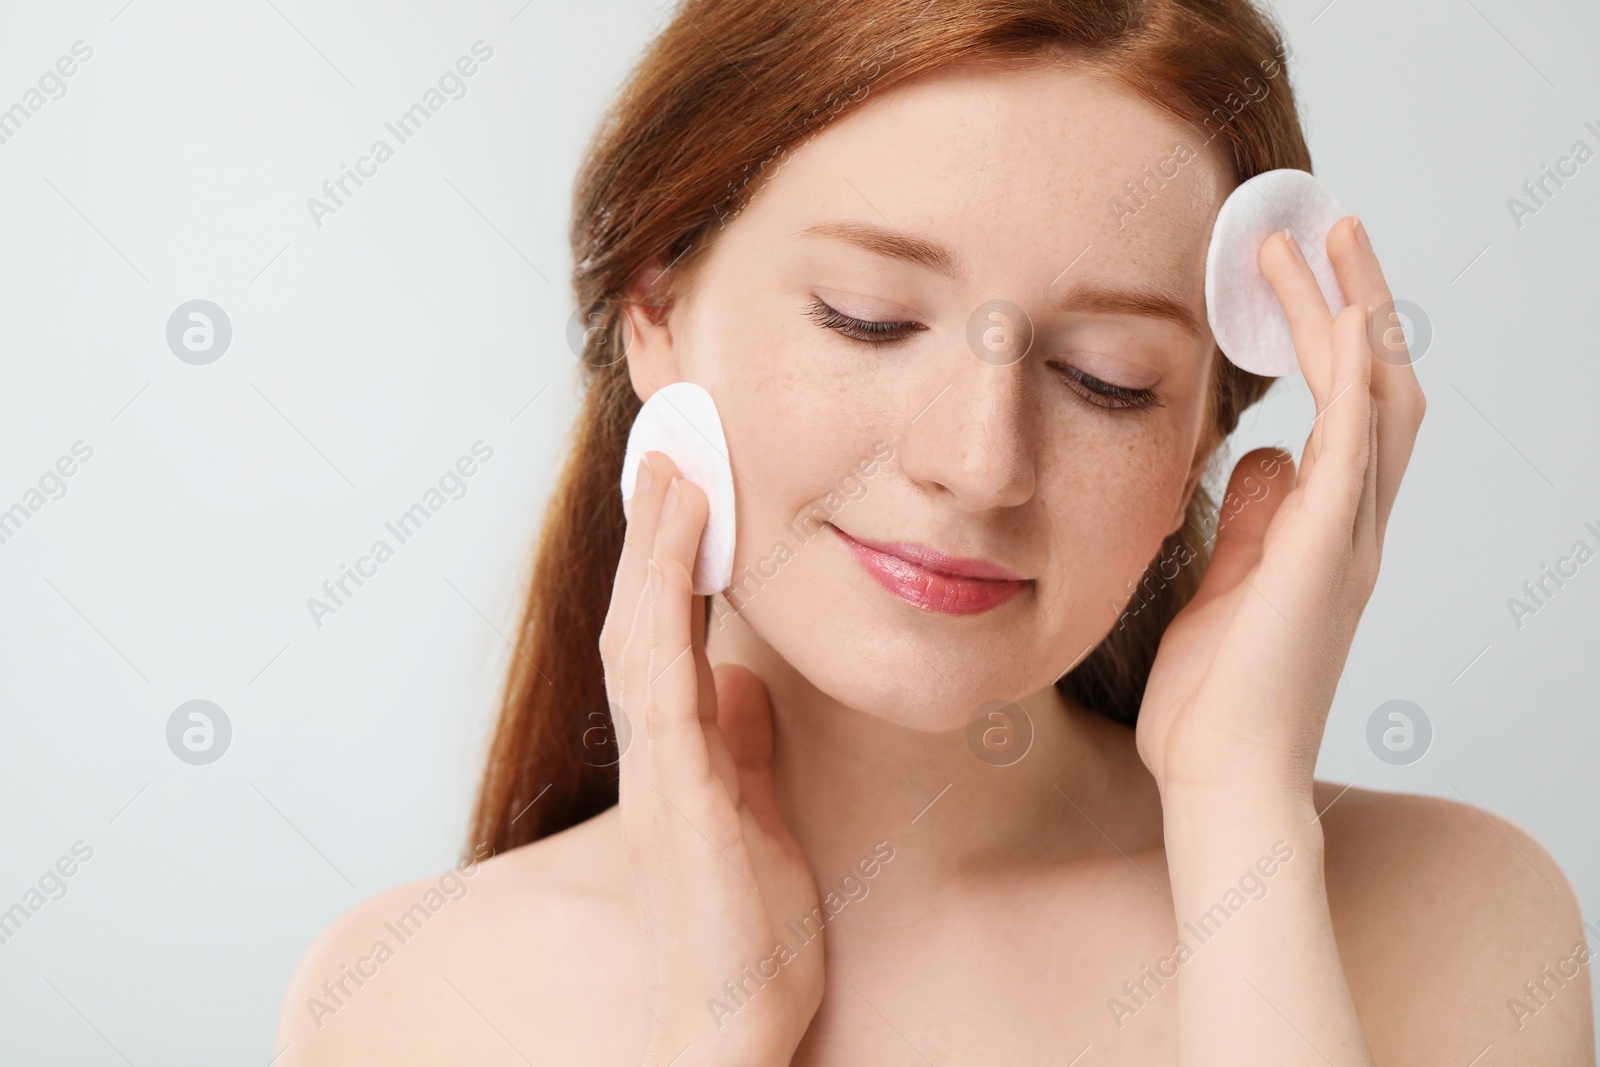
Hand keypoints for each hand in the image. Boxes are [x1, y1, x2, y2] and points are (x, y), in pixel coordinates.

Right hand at [602, 449, 824, 1066]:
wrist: (734, 1017)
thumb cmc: (746, 931)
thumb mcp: (758, 813)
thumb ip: (742, 746)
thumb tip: (739, 679)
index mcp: (680, 751)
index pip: (663, 633)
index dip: (670, 559)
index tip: (688, 488)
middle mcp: (659, 748)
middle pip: (640, 615)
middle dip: (654, 532)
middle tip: (670, 449)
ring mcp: (662, 767)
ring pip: (640, 630)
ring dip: (655, 546)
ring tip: (673, 469)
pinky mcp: (680, 791)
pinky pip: (662, 677)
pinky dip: (665, 603)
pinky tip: (684, 547)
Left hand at [1134, 217, 1425, 808]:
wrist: (1222, 779)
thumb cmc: (1217, 700)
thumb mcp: (1227, 584)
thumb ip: (1251, 520)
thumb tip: (1259, 455)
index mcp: (1326, 532)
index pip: (1348, 412)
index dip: (1337, 338)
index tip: (1298, 276)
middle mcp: (1352, 526)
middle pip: (1380, 385)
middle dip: (1359, 299)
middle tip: (1326, 225)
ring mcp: (1348, 538)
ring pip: (1376, 398)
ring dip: (1352, 310)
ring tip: (1319, 237)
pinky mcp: (1326, 554)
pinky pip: (1353, 447)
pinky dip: (1353, 377)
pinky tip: (1340, 317)